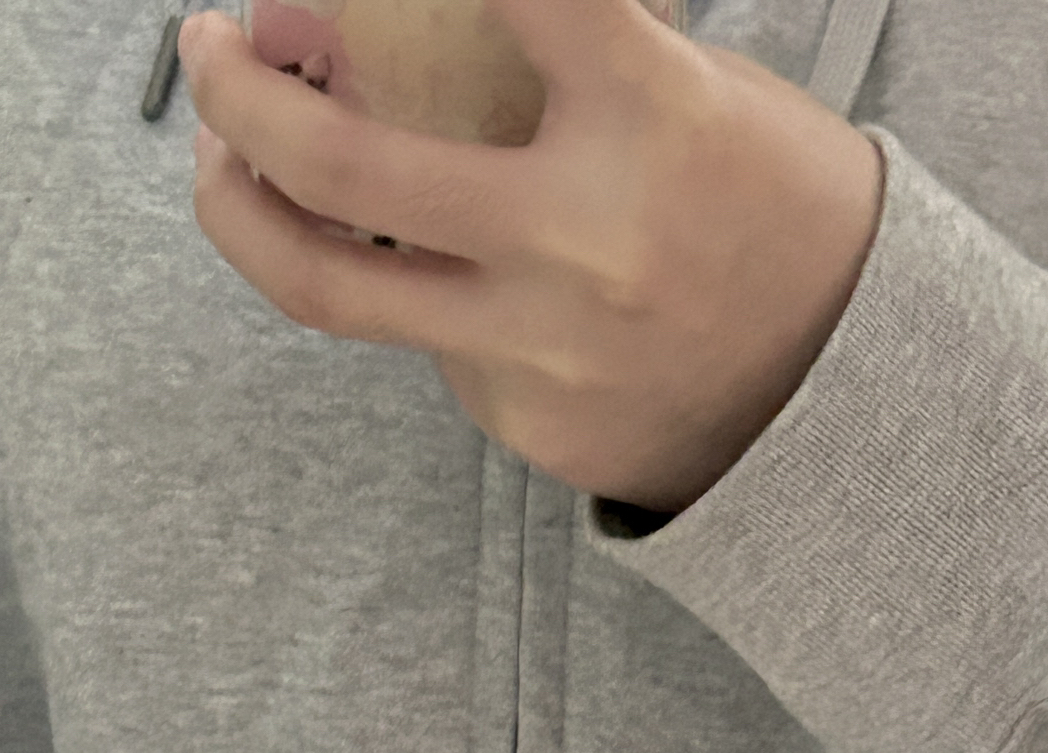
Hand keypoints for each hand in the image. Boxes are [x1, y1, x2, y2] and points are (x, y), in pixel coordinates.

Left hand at [179, 0, 885, 512]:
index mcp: (651, 117)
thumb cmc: (774, 217)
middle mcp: (580, 238)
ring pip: (325, 283)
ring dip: (239, 208)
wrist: (842, 400)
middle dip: (234, 94)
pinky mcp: (519, 418)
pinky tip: (417, 255)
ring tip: (220, 157)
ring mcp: (539, 345)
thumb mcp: (696, 93)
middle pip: (338, 165)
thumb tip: (399, 33)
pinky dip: (396, 279)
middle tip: (206, 49)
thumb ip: (564, 61)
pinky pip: (418, 340)